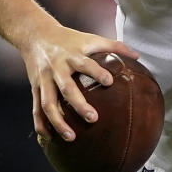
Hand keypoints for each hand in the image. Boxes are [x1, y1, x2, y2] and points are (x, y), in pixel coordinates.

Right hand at [22, 24, 137, 141]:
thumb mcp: (90, 38)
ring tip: (71, 137)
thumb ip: (113, 46)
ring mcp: (44, 79)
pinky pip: (36, 108)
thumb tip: (137, 56)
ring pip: (48, 103)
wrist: (35, 34)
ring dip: (58, 121)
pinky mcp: (34, 87)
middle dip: (78, 104)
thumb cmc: (68, 38)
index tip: (109, 82)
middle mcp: (57, 67)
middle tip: (93, 119)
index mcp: (72, 55)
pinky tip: (48, 137)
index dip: (96, 72)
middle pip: (66, 88)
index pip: (85, 63)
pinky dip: (40, 123)